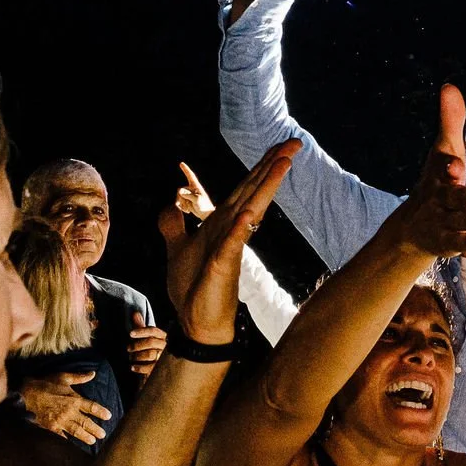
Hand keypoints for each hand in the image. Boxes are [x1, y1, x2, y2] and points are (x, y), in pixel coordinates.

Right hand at [19, 371, 109, 445]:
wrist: (26, 394)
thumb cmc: (45, 384)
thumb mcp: (63, 377)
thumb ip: (79, 377)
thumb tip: (93, 374)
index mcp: (74, 399)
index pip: (92, 407)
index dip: (101, 412)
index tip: (108, 416)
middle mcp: (69, 412)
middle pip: (86, 422)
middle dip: (95, 429)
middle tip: (103, 435)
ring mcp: (60, 421)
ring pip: (76, 431)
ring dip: (85, 437)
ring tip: (92, 441)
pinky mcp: (51, 427)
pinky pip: (61, 436)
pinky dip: (67, 441)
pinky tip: (72, 445)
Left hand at [128, 310, 167, 377]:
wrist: (157, 369)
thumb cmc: (149, 349)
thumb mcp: (144, 337)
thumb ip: (140, 326)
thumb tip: (135, 313)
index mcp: (162, 336)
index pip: (153, 330)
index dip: (141, 331)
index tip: (130, 333)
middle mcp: (165, 346)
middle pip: (150, 342)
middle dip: (136, 345)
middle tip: (128, 348)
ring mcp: (164, 358)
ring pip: (149, 354)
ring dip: (137, 356)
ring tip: (131, 358)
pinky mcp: (160, 369)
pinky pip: (149, 367)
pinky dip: (139, 367)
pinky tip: (132, 367)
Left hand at [158, 143, 298, 346]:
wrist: (196, 323)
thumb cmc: (193, 287)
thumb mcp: (177, 247)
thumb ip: (173, 224)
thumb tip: (171, 201)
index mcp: (222, 223)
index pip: (244, 188)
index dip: (261, 166)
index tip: (279, 146)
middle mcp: (231, 229)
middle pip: (253, 191)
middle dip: (272, 166)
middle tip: (295, 142)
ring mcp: (230, 246)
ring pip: (249, 210)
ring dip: (265, 187)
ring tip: (283, 163)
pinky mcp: (223, 266)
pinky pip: (232, 244)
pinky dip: (239, 229)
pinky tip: (247, 214)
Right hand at [175, 161, 213, 219]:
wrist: (205, 214)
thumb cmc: (204, 206)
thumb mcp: (197, 200)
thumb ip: (189, 195)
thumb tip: (180, 190)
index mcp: (196, 186)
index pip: (190, 176)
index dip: (186, 169)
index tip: (181, 163)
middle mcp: (191, 189)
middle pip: (180, 190)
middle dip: (182, 199)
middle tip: (188, 206)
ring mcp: (188, 195)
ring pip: (179, 196)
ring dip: (182, 204)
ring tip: (189, 210)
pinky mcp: (187, 201)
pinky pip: (179, 201)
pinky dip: (182, 206)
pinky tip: (188, 211)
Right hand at [386, 85, 465, 258]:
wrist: (416, 225)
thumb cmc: (438, 180)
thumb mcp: (445, 151)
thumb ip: (450, 122)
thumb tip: (449, 86)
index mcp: (439, 175)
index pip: (442, 169)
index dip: (447, 168)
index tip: (455, 166)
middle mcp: (438, 198)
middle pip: (449, 197)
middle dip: (461, 198)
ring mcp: (442, 221)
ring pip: (455, 221)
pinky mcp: (446, 241)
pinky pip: (459, 242)